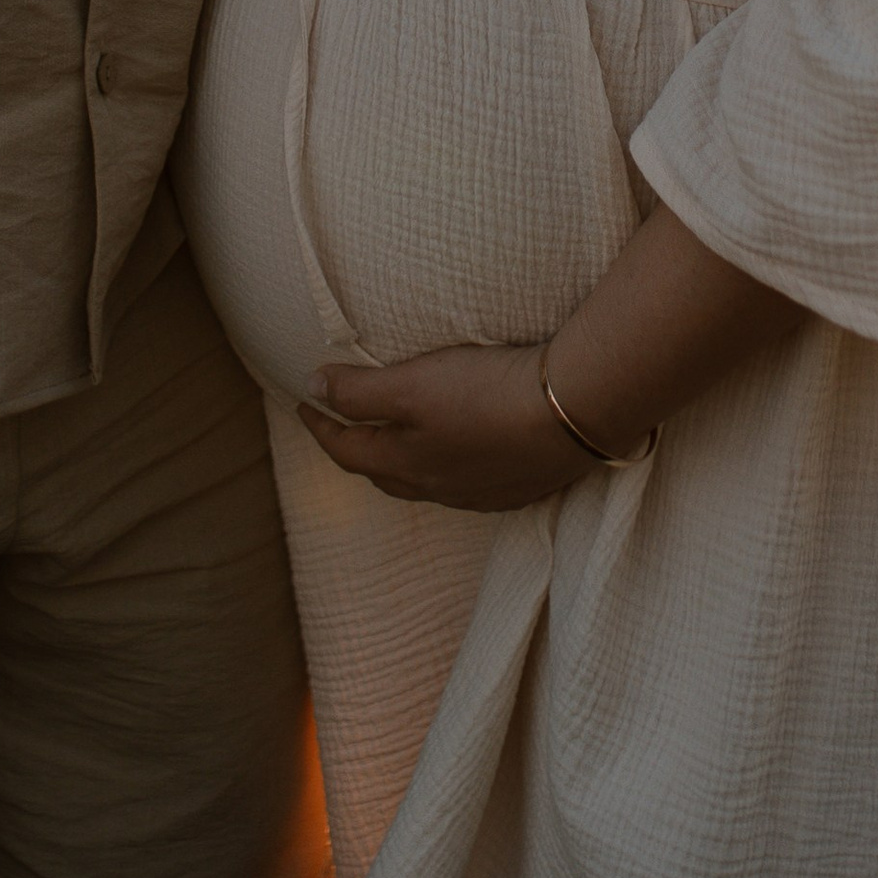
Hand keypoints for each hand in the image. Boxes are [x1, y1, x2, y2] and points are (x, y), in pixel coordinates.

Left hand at [292, 341, 600, 511]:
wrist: (574, 412)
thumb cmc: (487, 394)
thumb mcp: (413, 385)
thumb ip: (359, 392)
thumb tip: (312, 388)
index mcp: (406, 465)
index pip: (347, 450)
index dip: (320, 426)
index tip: (303, 402)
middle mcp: (439, 488)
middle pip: (385, 473)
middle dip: (359, 449)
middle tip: (344, 424)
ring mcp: (482, 492)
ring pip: (428, 481)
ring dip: (404, 461)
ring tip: (399, 437)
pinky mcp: (520, 485)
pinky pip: (469, 484)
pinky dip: (450, 466)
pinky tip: (464, 452)